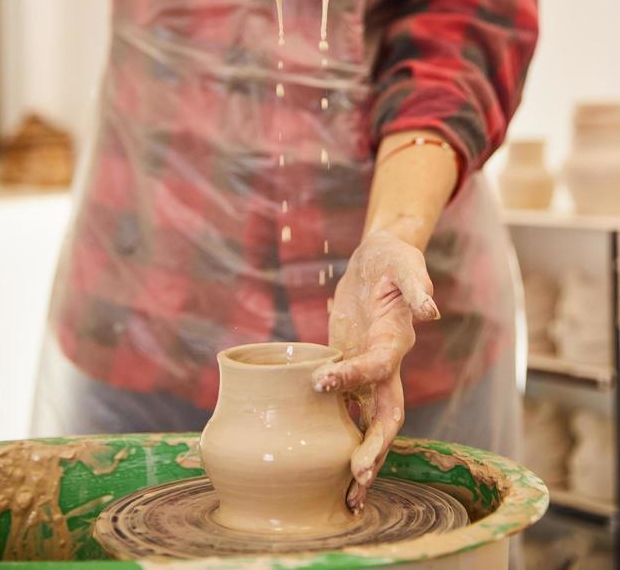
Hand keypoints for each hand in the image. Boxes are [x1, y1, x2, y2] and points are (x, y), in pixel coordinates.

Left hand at [311, 230, 439, 511]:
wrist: (379, 258)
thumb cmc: (394, 258)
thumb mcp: (405, 263)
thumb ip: (417, 285)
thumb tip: (431, 310)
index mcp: (396, 339)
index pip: (378, 368)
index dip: (355, 378)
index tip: (324, 382)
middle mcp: (386, 363)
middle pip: (386, 415)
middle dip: (375, 446)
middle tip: (356, 479)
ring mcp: (368, 368)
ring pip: (369, 421)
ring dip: (362, 456)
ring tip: (349, 497)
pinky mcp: (349, 364)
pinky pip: (346, 405)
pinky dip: (339, 432)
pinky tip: (326, 465)